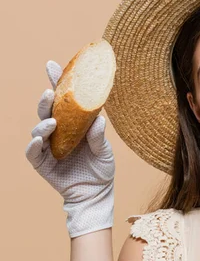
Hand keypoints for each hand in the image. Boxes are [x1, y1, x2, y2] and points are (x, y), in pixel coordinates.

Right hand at [25, 61, 114, 237]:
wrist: (96, 195)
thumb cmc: (102, 170)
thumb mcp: (105, 153)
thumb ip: (99, 137)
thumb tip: (98, 120)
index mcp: (74, 124)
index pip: (63, 100)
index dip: (57, 82)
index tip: (53, 65)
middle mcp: (59, 131)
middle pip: (48, 111)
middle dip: (46, 100)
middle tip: (50, 92)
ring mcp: (48, 146)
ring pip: (39, 128)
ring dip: (43, 123)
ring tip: (52, 123)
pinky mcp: (42, 163)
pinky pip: (33, 151)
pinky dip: (34, 144)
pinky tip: (40, 139)